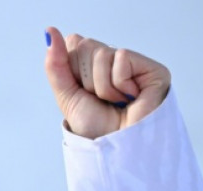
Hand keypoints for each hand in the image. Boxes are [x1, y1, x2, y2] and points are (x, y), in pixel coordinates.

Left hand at [44, 27, 169, 138]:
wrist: (114, 147)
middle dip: (85, 78)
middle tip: (99, 99)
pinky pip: (121, 57)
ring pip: (101, 53)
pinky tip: (129, 98)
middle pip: (85, 45)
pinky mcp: (152, 68)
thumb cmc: (94, 126)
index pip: (73, 43)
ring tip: (115, 102)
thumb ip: (56, 64)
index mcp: (93, 65)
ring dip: (101, 85)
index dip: (71, 71)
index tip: (82, 93)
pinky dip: (118, 83)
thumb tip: (50, 32)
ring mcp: (133, 64)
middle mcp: (113, 61)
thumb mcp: (66, 94)